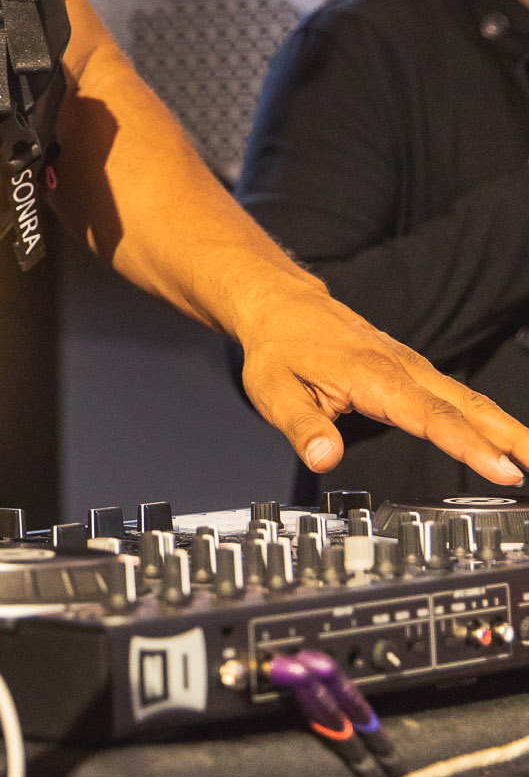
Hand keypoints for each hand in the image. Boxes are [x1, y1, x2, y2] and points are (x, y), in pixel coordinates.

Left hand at [239, 289, 528, 485]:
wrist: (281, 306)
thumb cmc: (279, 347)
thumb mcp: (273, 391)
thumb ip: (302, 426)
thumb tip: (324, 457)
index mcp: (374, 375)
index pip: (432, 416)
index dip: (470, 446)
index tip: (503, 470)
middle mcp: (402, 369)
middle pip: (469, 406)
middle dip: (513, 438)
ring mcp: (412, 368)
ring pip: (471, 400)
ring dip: (509, 429)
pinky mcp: (413, 371)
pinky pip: (458, 397)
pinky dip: (489, 419)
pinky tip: (506, 440)